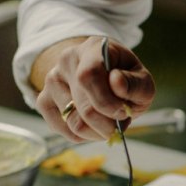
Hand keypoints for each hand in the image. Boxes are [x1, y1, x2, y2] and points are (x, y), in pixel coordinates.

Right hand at [34, 36, 154, 141]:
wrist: (103, 75)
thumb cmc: (125, 79)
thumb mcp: (142, 79)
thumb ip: (135, 83)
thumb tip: (116, 82)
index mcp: (93, 49)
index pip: (88, 76)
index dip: (107, 102)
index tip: (124, 112)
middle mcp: (66, 61)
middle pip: (84, 107)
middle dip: (108, 124)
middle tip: (122, 122)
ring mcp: (51, 81)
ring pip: (74, 123)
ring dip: (98, 132)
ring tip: (109, 122)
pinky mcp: (43, 100)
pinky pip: (64, 130)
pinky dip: (85, 136)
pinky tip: (94, 125)